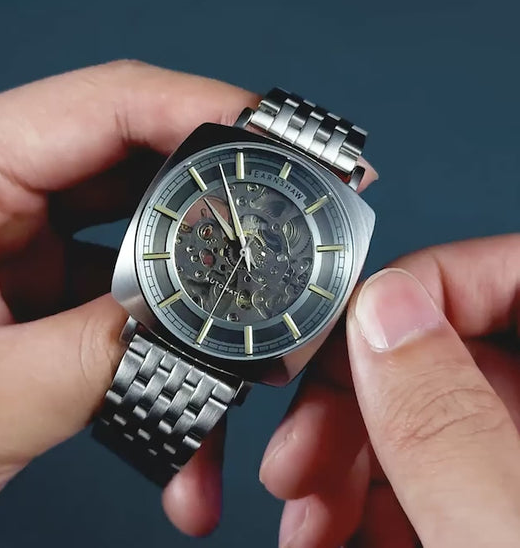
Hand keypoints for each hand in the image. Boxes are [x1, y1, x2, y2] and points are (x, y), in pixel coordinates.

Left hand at [0, 60, 258, 546]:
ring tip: (235, 348)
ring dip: (190, 305)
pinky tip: (185, 410)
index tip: (276, 139)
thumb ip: (98, 356)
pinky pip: (122, 306)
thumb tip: (201, 331)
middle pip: (135, 170)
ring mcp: (16, 250)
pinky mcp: (35, 300)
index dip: (200, 111)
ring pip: (138, 247)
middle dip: (213, 212)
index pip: (101, 106)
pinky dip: (161, 353)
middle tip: (277, 239)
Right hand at [260, 235, 519, 546]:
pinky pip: (427, 477)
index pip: (503, 274)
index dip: (412, 292)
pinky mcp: (496, 505)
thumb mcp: (504, 539)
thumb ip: (445, 423)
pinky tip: (332, 529)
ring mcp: (518, 458)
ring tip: (305, 518)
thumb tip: (381, 307)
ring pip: (419, 421)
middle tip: (297, 456)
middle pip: (439, 356)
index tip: (337, 345)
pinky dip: (368, 500)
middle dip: (348, 404)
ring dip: (341, 462)